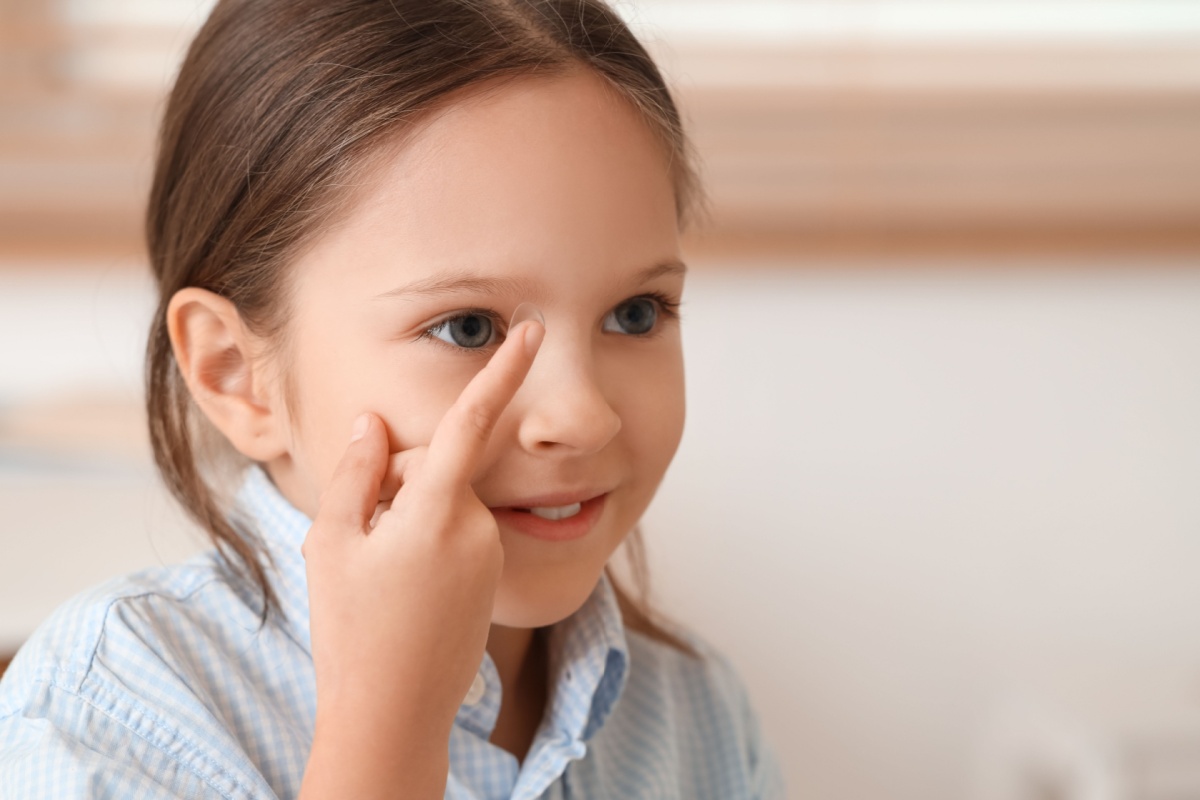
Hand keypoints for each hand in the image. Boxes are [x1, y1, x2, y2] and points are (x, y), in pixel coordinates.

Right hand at [298, 319, 543, 799]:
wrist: (394, 713)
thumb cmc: (354, 630)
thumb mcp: (333, 544)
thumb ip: (356, 473)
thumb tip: (371, 425)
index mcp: (439, 511)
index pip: (471, 422)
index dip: (500, 371)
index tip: (529, 332)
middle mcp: (477, 528)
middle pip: (436, 469)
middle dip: (397, 482)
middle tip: (361, 539)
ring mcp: (488, 556)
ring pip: (444, 503)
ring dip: (409, 516)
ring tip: (378, 573)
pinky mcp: (489, 579)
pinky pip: (455, 535)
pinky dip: (425, 543)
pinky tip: (401, 587)